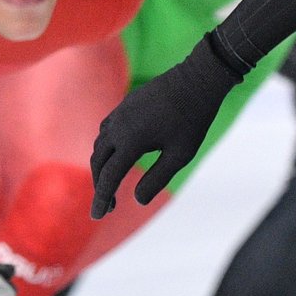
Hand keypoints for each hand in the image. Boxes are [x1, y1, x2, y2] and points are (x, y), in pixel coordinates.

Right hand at [90, 38, 242, 216]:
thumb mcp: (180, 155)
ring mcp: (120, 112)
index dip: (102, 198)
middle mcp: (119, 126)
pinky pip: (106, 129)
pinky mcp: (125, 104)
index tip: (97, 216)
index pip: (109, 177)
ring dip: (101, 166)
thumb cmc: (193, 120)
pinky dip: (105, 147)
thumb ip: (157, 178)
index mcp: (131, 141)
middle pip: (99, 162)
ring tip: (110, 183)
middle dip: (100, 185)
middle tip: (108, 206)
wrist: (198, 79)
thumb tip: (137, 199)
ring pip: (99, 144)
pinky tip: (115, 155)